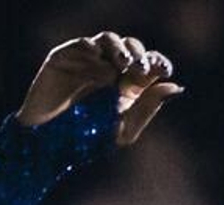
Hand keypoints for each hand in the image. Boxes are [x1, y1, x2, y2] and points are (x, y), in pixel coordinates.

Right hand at [15, 32, 183, 145]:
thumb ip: (148, 108)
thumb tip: (175, 86)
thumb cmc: (86, 142)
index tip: (163, 69)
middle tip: (141, 67)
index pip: (148, 63)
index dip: (158, 62)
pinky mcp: (64, 58)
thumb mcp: (123, 129)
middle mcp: (109, 68)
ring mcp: (86, 61)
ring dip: (119, 48)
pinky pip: (81, 44)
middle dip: (138, 54)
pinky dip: (92, 49)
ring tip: (123, 63)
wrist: (48, 146)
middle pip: (130, 47)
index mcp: (127, 84)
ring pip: (108, 39)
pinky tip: (99, 61)